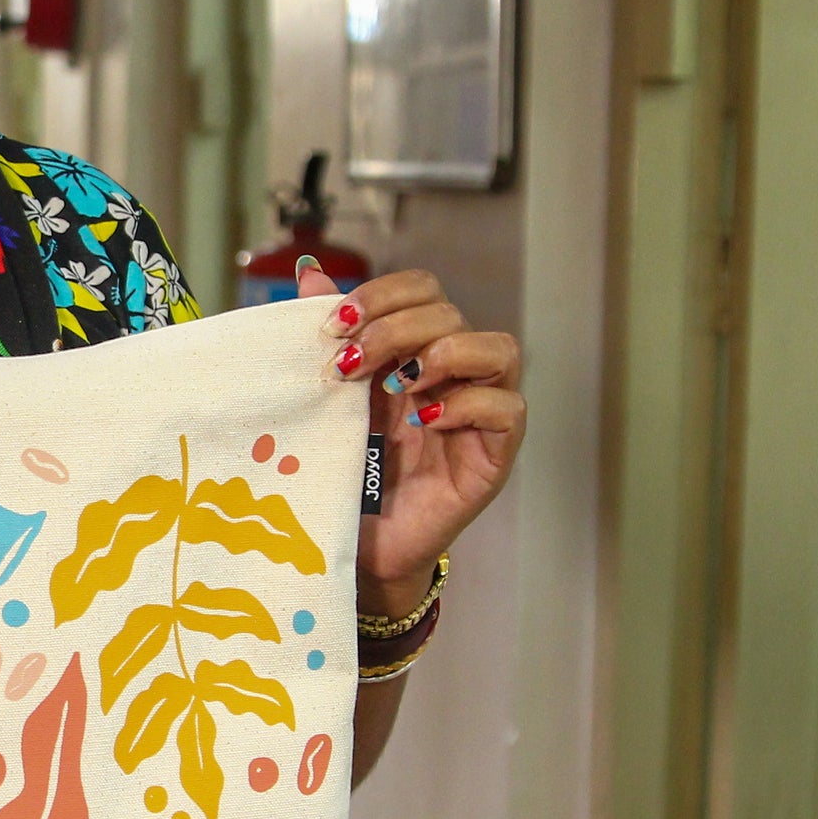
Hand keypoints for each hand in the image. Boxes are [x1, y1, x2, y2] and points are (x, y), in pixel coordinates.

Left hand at [296, 264, 524, 615]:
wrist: (358, 545)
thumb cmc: (346, 472)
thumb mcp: (332, 399)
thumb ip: (331, 339)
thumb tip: (309, 273)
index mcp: (413, 351)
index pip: (423, 290)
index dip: (384, 294)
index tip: (336, 324)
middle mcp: (452, 373)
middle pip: (451, 312)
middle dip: (396, 327)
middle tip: (351, 363)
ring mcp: (480, 411)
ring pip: (499, 348)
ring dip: (443, 354)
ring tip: (398, 386)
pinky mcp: (495, 453)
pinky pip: (508, 407)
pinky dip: (468, 404)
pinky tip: (425, 420)